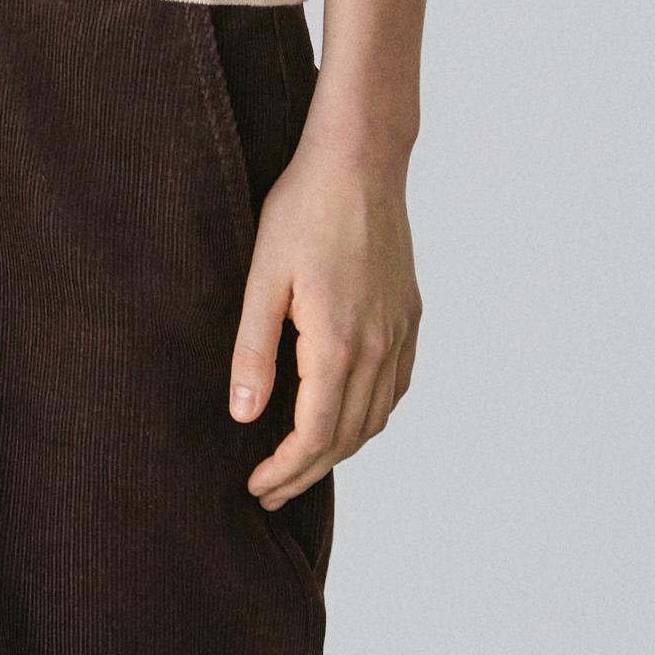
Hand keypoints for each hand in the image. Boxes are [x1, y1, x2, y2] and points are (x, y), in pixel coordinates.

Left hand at [227, 106, 421, 511]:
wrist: (359, 162)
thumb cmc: (303, 211)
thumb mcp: (262, 279)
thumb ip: (253, 351)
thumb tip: (244, 417)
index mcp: (338, 345)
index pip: (314, 435)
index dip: (284, 471)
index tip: (255, 487)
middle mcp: (378, 348)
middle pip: (346, 437)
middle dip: (307, 472)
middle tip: (270, 492)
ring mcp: (400, 332)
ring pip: (376, 417)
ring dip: (340, 449)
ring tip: (302, 463)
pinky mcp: (410, 316)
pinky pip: (396, 387)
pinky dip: (372, 415)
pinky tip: (348, 416)